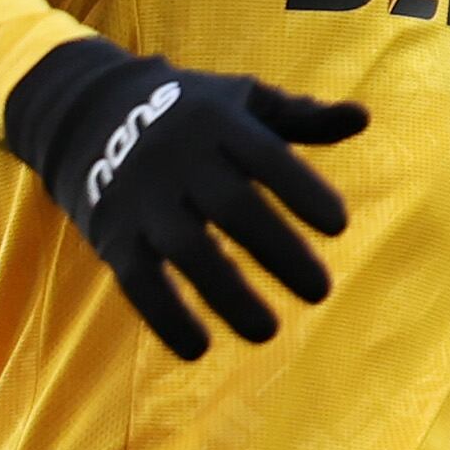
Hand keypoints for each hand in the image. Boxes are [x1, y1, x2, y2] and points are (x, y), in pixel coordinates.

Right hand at [2, 41, 369, 357]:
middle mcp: (180, 159)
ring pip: (187, 250)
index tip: (340, 226)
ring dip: (226, 295)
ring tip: (268, 332)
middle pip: (232, 208)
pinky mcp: (114, 235)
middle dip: (278, 251)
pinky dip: (165, 316)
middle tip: (322, 292)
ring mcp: (144, 199)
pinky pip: (138, 280)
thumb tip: (363, 118)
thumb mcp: (242, 100)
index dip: (302, 190)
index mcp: (219, 124)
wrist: (87, 112)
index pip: (266, 157)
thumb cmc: (189, 111)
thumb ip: (301, 117)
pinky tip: (199, 349)